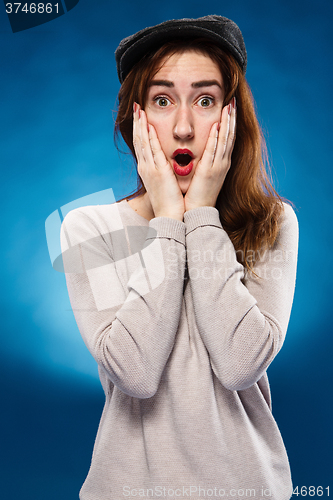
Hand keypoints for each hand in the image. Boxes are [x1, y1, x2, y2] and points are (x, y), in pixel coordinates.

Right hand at [133, 103, 184, 220]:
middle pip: (139, 140)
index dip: (139, 130)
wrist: (169, 216)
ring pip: (143, 142)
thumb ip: (162, 172)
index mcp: (147, 170)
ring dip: (141, 124)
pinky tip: (148, 125)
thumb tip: (164, 165)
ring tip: (139, 110)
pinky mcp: (158, 171)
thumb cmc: (168, 202)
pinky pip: (153, 150)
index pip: (141, 145)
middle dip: (137, 122)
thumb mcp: (163, 183)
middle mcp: (145, 167)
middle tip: (135, 106)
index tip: (139, 116)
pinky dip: (149, 137)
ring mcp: (150, 169)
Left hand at [184, 98, 235, 211]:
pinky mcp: (209, 172)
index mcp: (221, 164)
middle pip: (230, 136)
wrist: (198, 211)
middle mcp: (222, 163)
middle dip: (232, 119)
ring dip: (227, 123)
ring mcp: (217, 167)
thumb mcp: (204, 175)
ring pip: (225, 141)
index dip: (230, 123)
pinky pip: (213, 151)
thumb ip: (206, 162)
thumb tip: (204, 153)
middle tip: (233, 102)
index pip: (228, 139)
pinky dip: (216, 138)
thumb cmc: (198, 195)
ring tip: (228, 107)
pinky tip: (217, 126)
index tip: (230, 109)